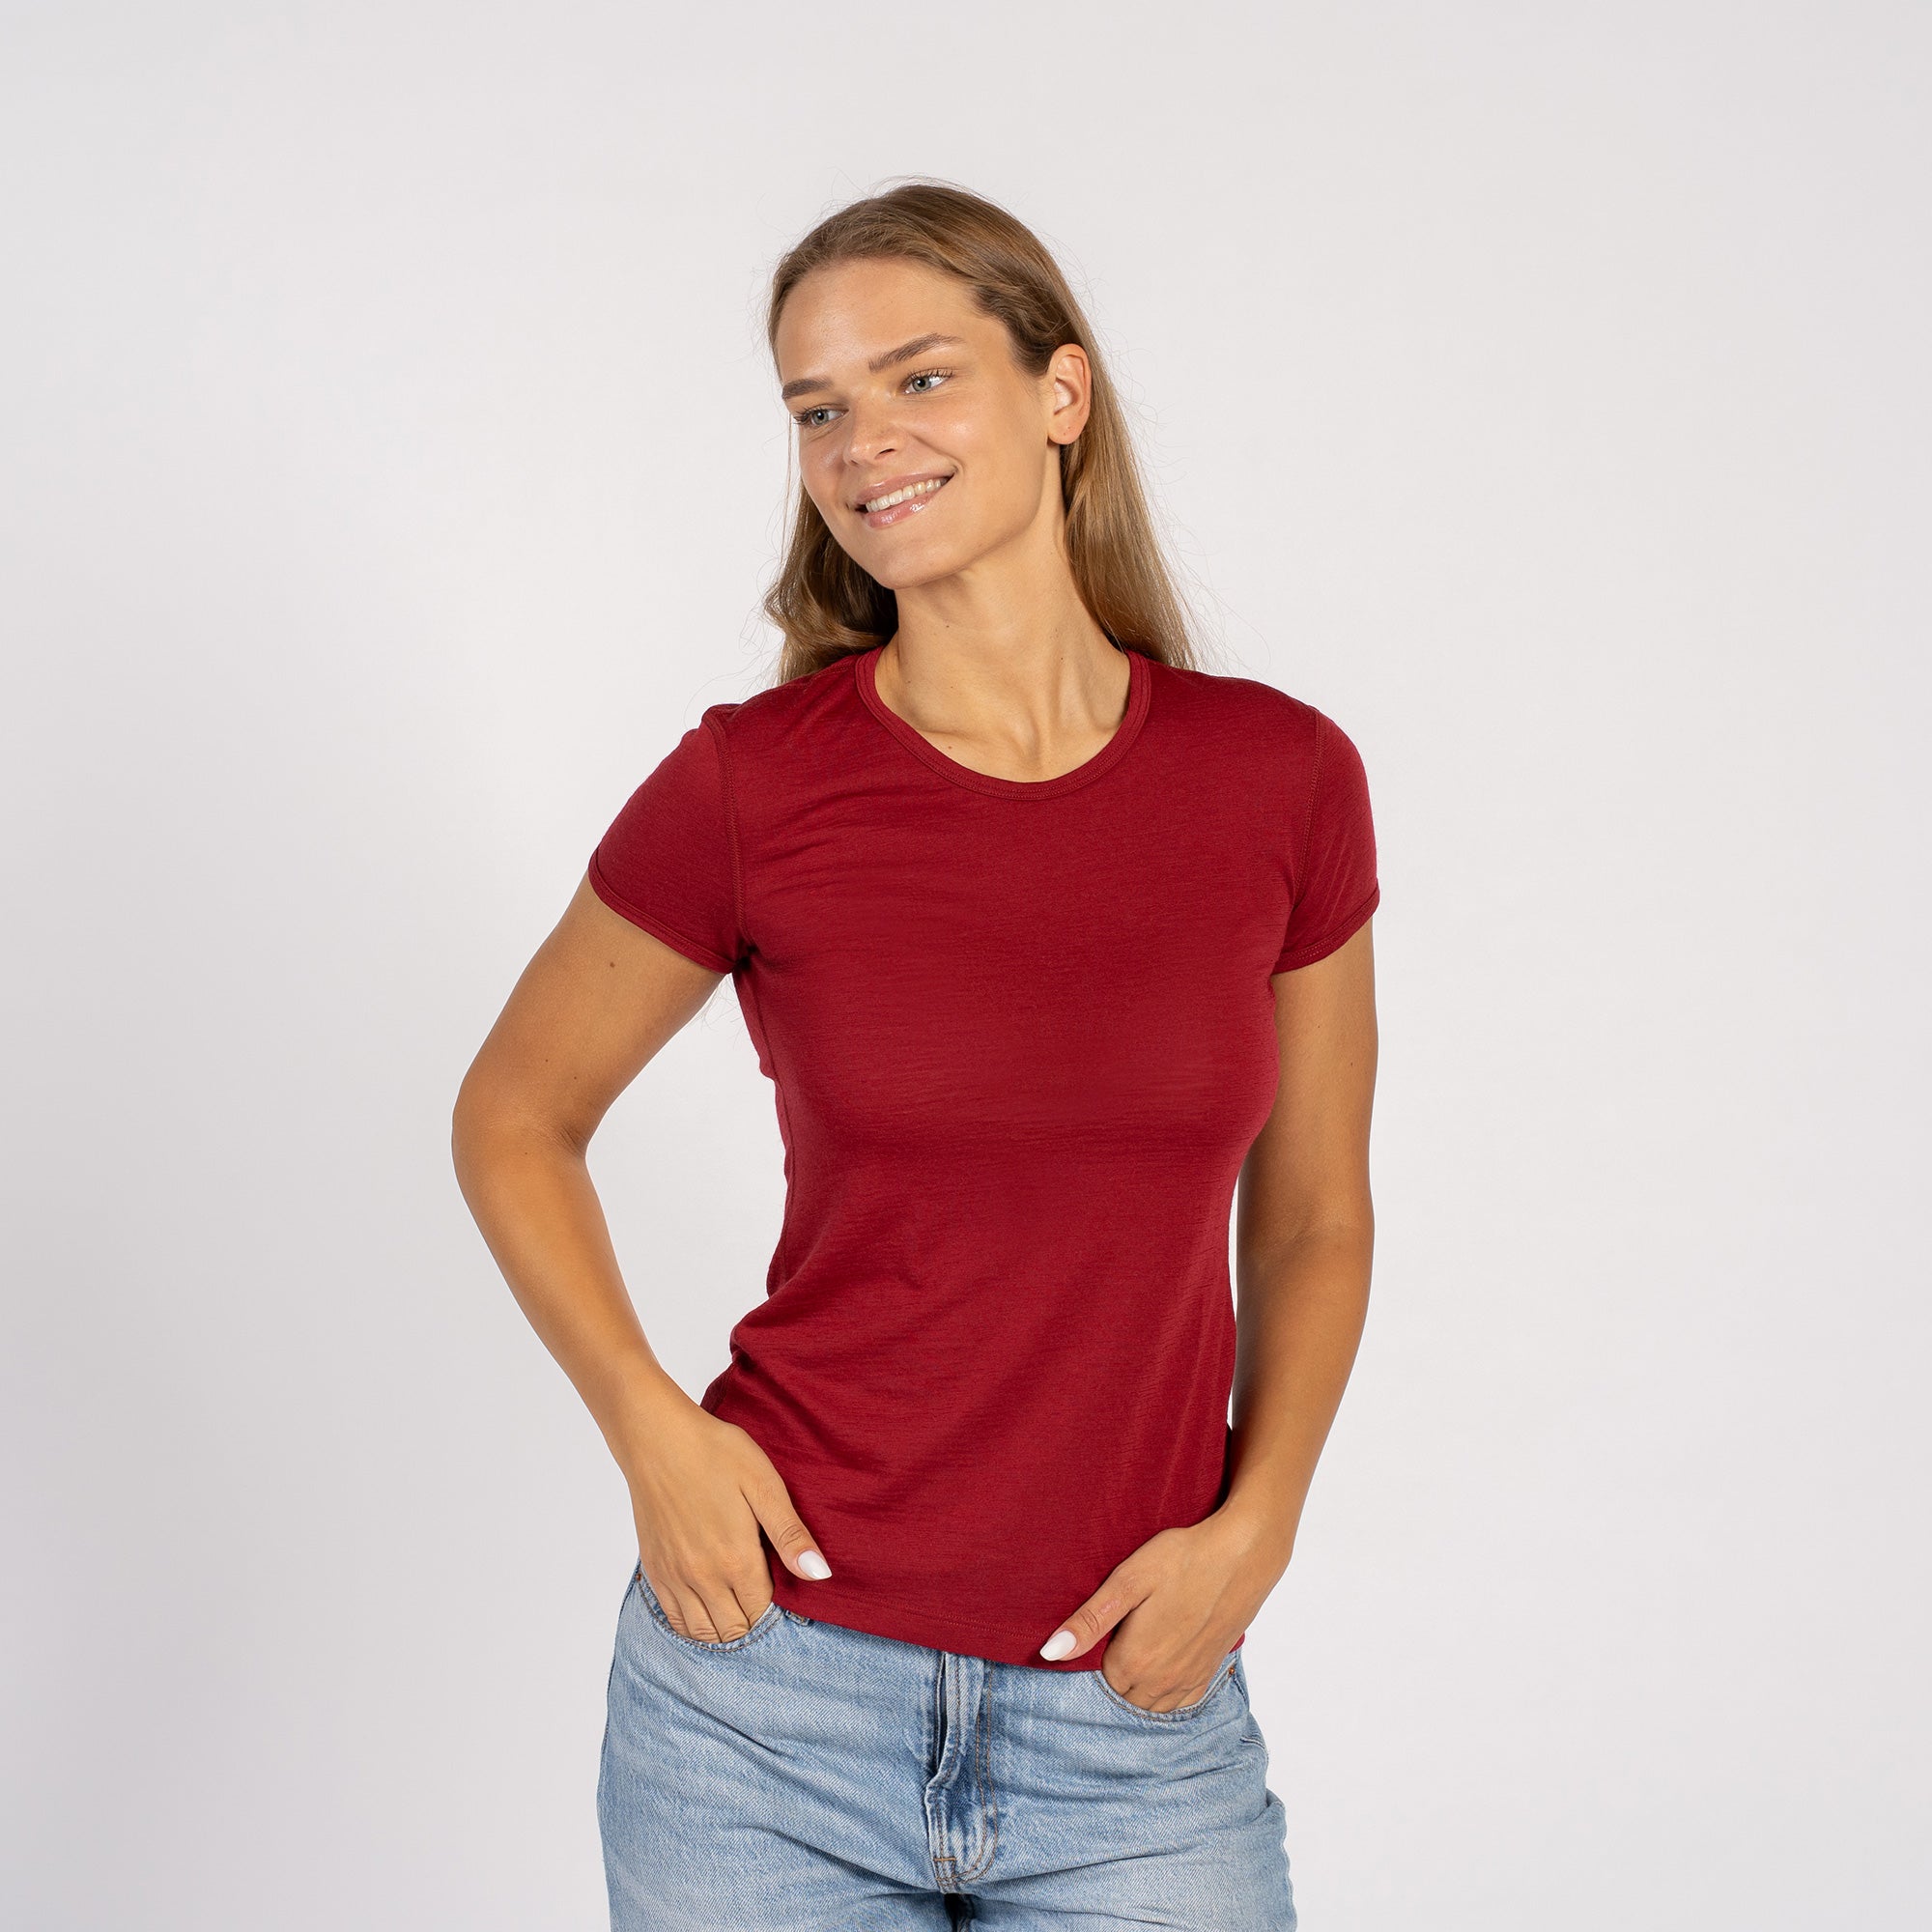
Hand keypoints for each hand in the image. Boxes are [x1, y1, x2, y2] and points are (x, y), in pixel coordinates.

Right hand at [623, 1396, 831, 1642]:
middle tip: (758, 1589)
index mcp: (736, 1559)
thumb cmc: (715, 1453)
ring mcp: (674, 1577)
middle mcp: (703, 1578)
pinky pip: (673, 1619)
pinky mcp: (654, 1570)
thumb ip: (790, 1535)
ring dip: (722, 1626)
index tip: (778, 1579)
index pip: (762, 1611)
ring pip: (702, 1632)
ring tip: (734, 1600)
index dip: (775, 1602)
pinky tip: (704, 1602)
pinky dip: (691, 1622)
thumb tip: (820, 1574)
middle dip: (751, 1618)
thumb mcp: (764, 1484)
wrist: (657, 1437)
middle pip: (734, 1630)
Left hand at [1037, 1508, 1287, 1710]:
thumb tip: (1049, 1652)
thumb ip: (1089, 1621)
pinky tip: (1165, 1662)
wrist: (1243, 1554)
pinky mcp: (1209, 1673)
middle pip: (1122, 1693)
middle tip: (1123, 1630)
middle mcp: (1161, 1682)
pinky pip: (1179, 1703)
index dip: (1097, 1650)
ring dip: (1140, 1684)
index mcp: (1135, 1661)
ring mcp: (1188, 1681)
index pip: (1097, 1677)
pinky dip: (1167, 1692)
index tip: (1106, 1624)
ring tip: (1142, 1643)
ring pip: (1149, 1703)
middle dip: (1116, 1670)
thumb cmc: (1183, 1559)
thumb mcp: (1128, 1581)